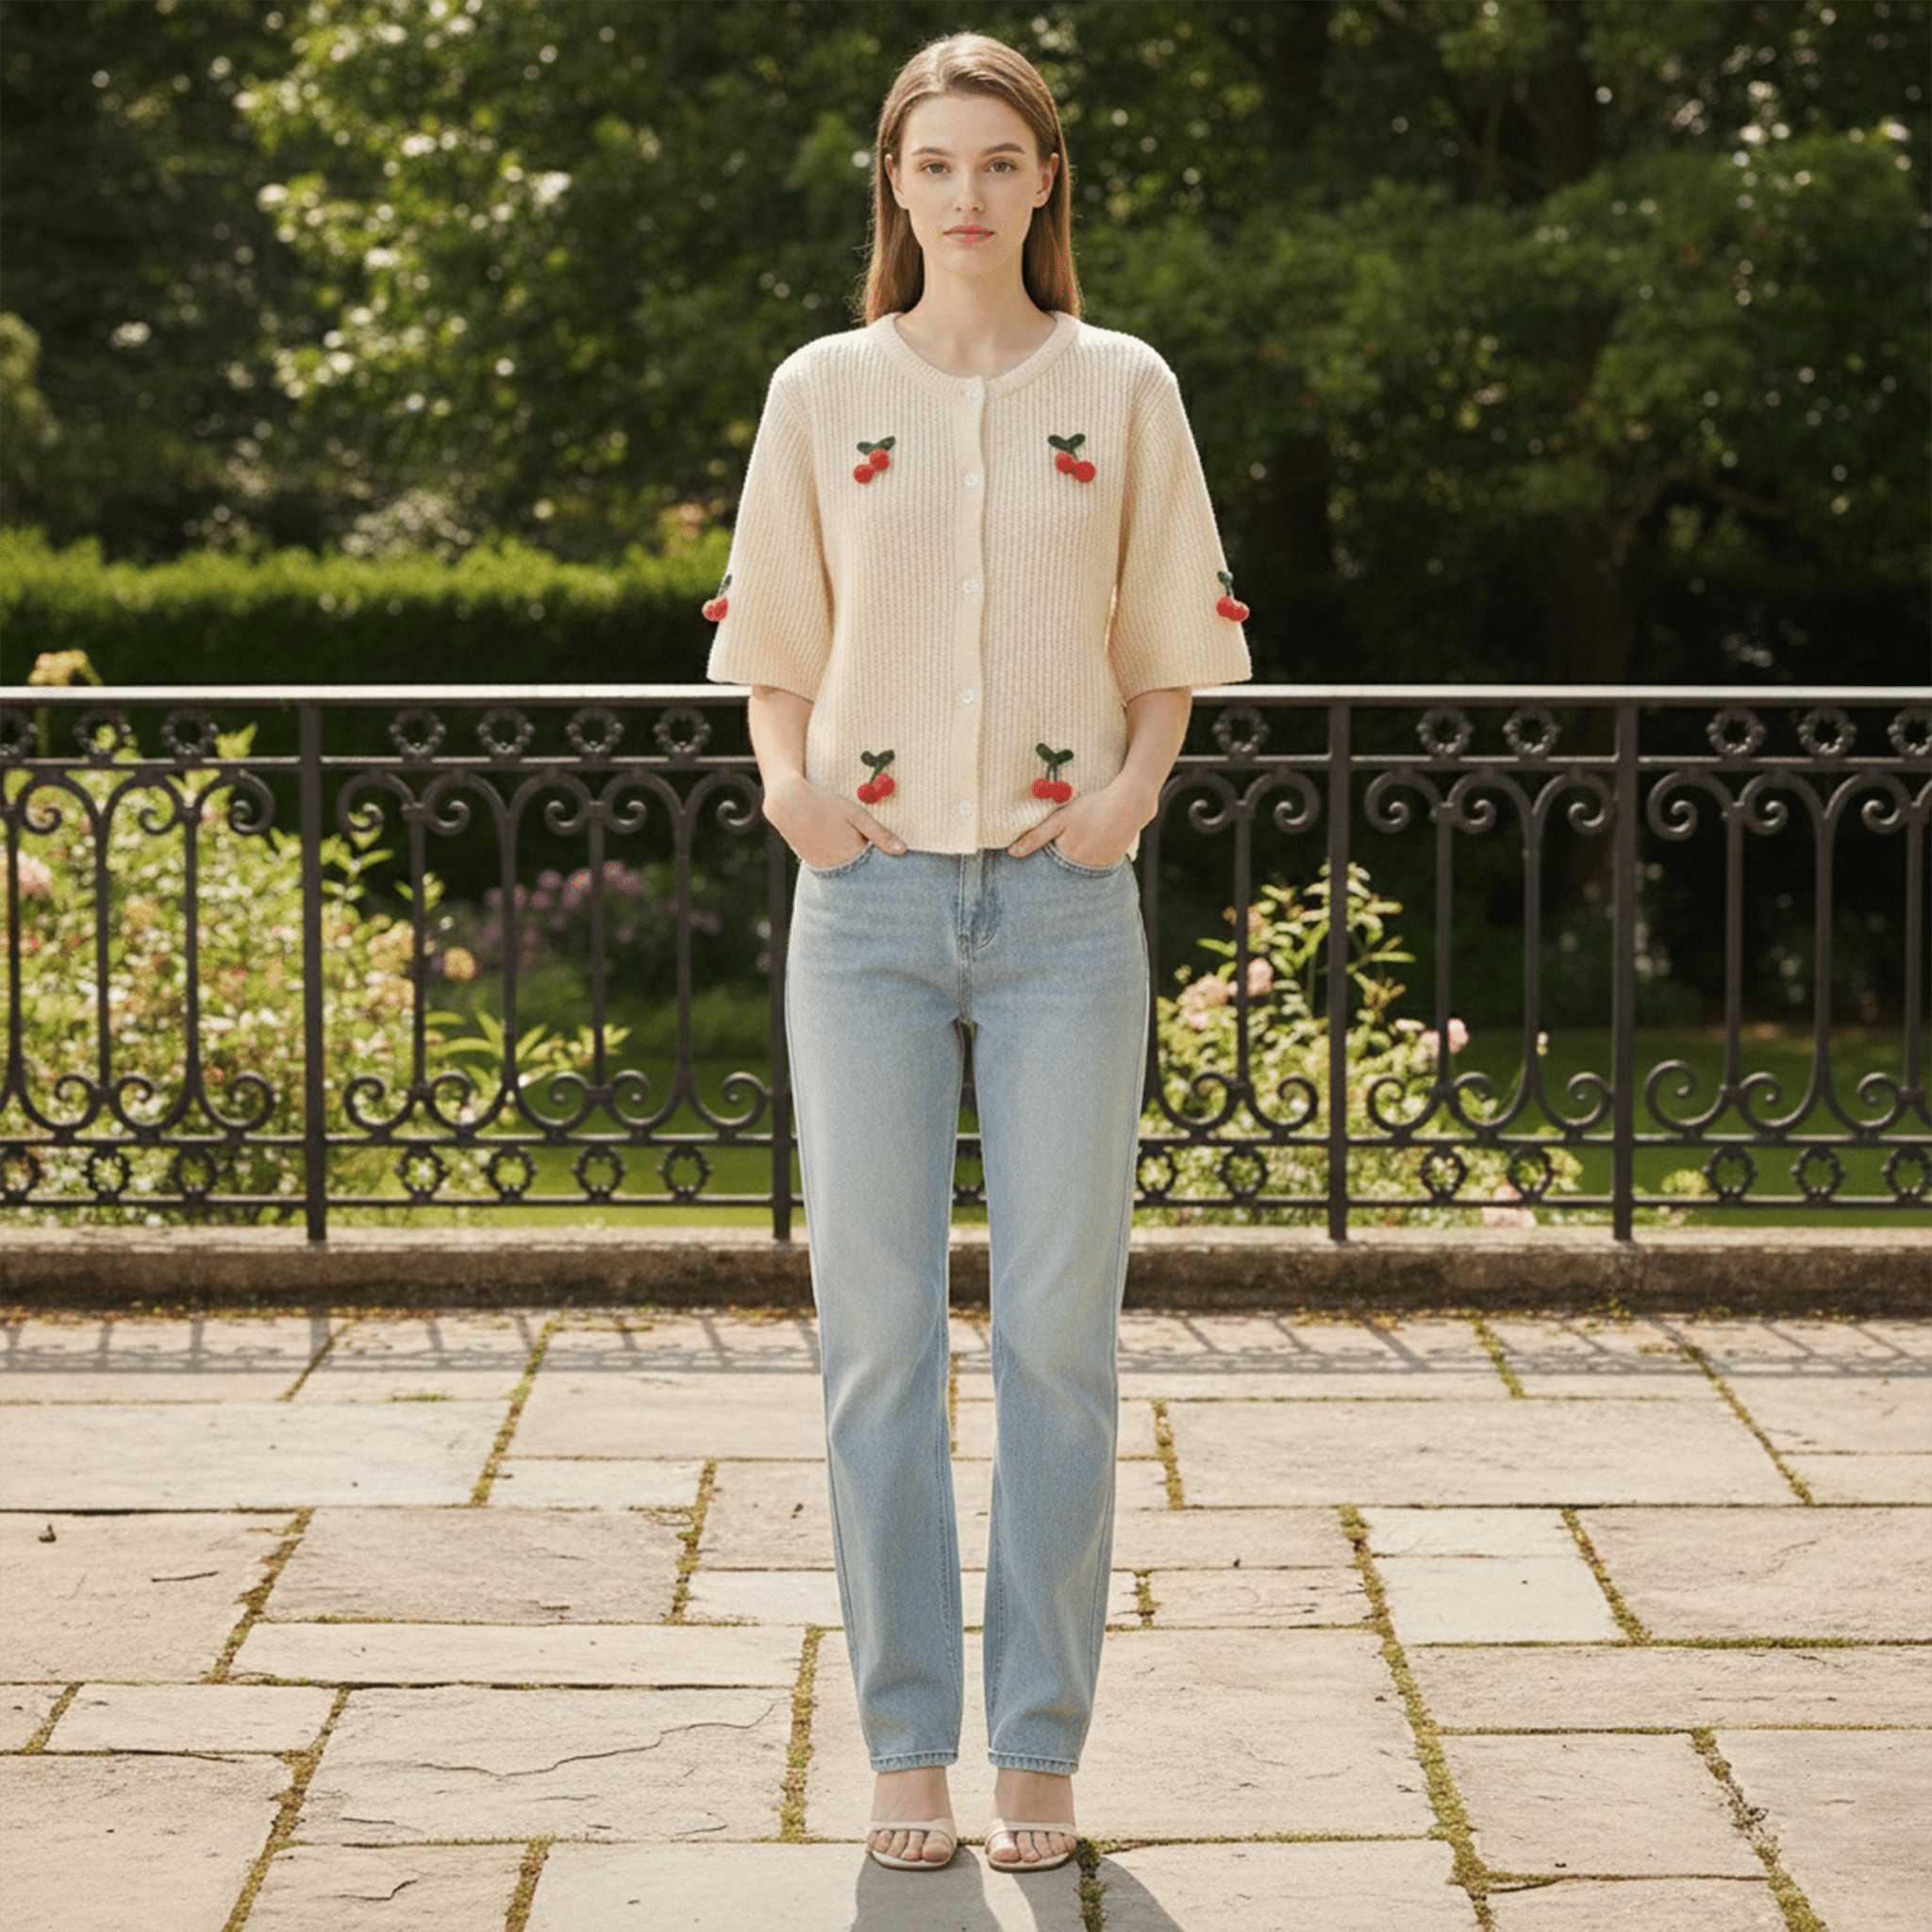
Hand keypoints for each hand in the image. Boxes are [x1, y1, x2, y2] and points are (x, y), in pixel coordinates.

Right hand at [762, 771, 903, 869]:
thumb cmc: (826, 804)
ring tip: (851, 846)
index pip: (877, 866)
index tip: (894, 860)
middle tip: (871, 851)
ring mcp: (824, 867)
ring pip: (847, 871)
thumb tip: (903, 850)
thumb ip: (879, 834)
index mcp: (853, 854)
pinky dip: (839, 862)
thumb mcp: (856, 814)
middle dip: (870, 864)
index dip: (884, 860)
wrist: (788, 804)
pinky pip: (832, 868)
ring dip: (854, 863)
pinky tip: (838, 847)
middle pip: (862, 871)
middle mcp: (838, 866)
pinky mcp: (813, 865)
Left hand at [1006, 776, 1156, 868]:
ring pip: (1080, 868)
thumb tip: (1012, 853)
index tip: (1040, 854)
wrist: (1129, 804)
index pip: (1048, 865)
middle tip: (1066, 840)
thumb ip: (1036, 837)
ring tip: (1081, 840)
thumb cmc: (1092, 807)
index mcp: (1067, 857)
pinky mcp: (1112, 862)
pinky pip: (1095, 865)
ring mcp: (1099, 866)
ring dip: (1076, 860)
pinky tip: (1093, 843)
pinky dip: (1091, 858)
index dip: (1044, 857)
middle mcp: (1083, 867)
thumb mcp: (1060, 819)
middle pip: (1064, 868)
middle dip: (1059, 860)